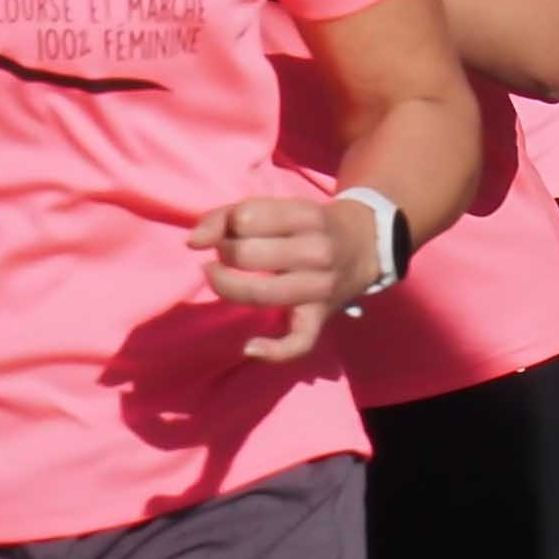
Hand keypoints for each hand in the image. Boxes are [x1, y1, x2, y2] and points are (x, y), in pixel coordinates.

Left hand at [195, 190, 385, 362]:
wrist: (366, 244)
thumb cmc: (308, 225)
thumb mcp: (279, 207)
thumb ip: (228, 215)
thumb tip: (192, 242)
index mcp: (306, 216)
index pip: (247, 217)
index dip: (224, 225)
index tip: (228, 231)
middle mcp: (317, 252)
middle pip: (247, 255)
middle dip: (224, 253)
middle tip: (227, 254)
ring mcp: (320, 288)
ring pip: (260, 294)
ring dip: (227, 286)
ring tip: (220, 278)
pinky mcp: (320, 319)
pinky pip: (297, 343)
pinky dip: (272, 351)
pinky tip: (249, 346)